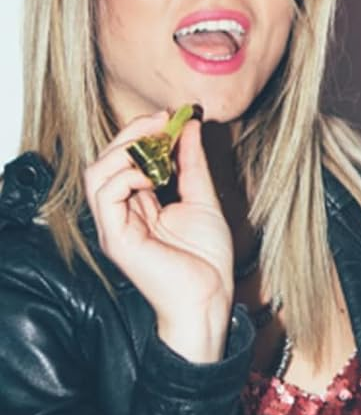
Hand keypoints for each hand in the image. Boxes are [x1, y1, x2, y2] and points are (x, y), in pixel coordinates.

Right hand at [82, 113, 232, 362]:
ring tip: (156, 146)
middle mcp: (119, 215)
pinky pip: (105, 196)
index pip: (123, 161)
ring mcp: (114, 227)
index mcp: (136, 206)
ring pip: (96, 174)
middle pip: (104, 162)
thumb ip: (191, 165)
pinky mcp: (115, 239)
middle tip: (161, 120)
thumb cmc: (207, 259)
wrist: (211, 297)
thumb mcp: (202, 199)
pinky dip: (126, 176)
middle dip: (131, 134)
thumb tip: (190, 127)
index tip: (168, 117)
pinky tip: (152, 177)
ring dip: (125, 151)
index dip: (141, 135)